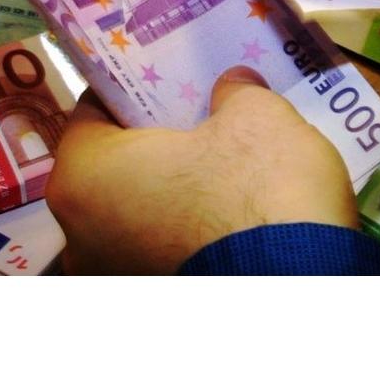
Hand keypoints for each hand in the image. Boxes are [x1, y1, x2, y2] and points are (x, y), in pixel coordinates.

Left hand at [45, 66, 358, 273]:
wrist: (301, 287)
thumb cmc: (256, 190)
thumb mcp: (256, 118)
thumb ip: (235, 93)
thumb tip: (233, 87)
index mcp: (81, 175)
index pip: (94, 110)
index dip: (137, 90)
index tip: (171, 81)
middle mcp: (79, 236)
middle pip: (115, 166)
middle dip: (155, 144)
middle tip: (201, 120)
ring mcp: (114, 278)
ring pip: (138, 215)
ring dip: (173, 193)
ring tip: (225, 169)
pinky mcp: (153, 298)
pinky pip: (163, 252)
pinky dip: (189, 234)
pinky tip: (231, 215)